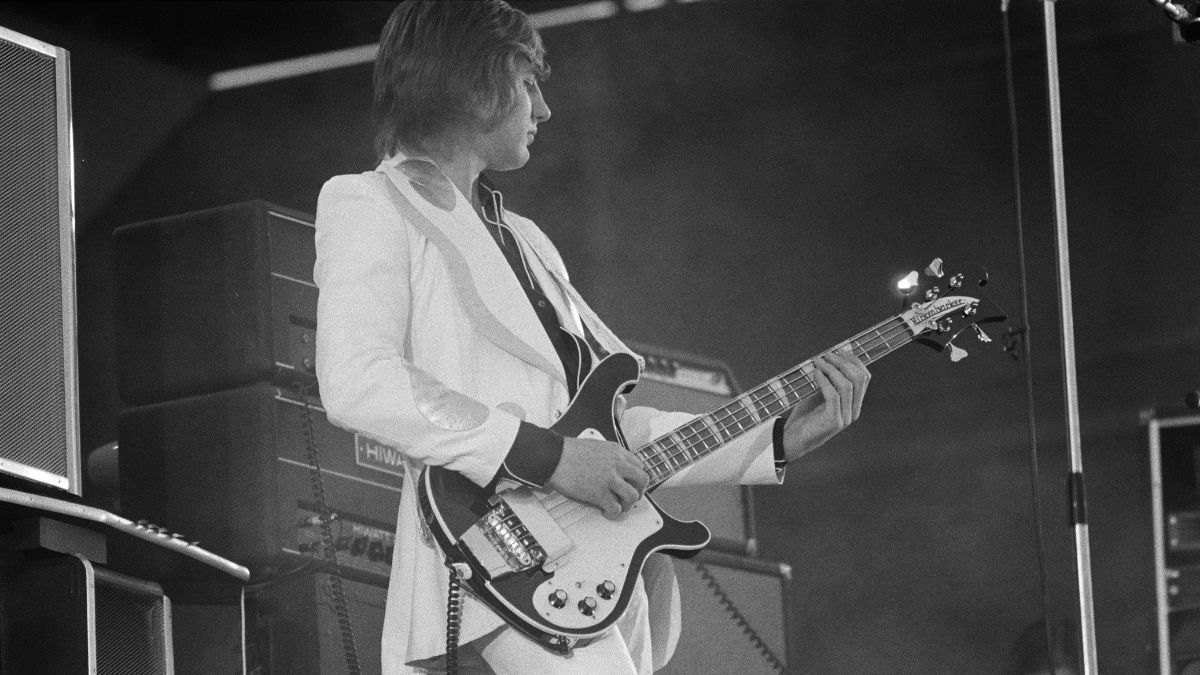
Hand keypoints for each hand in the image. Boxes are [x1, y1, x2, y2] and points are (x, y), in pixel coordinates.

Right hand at [547, 437, 648, 518]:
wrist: (554, 457)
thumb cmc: (569, 452)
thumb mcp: (597, 447)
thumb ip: (610, 457)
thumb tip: (616, 469)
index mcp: (617, 452)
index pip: (639, 465)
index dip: (636, 477)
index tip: (632, 484)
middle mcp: (617, 465)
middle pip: (642, 480)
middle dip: (639, 491)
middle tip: (630, 497)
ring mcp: (609, 479)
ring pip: (633, 496)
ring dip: (627, 504)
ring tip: (618, 505)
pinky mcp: (599, 494)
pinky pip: (616, 509)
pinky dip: (612, 513)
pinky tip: (606, 511)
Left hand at [781, 345, 870, 460]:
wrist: (794, 439)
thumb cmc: (806, 415)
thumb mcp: (820, 394)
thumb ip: (828, 380)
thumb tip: (830, 357)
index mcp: (854, 403)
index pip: (865, 377)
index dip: (854, 361)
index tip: (840, 350)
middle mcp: (853, 411)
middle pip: (858, 379)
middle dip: (843, 362)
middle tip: (827, 355)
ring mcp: (845, 417)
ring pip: (846, 385)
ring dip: (831, 369)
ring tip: (818, 362)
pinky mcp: (833, 422)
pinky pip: (833, 396)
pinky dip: (824, 381)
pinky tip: (814, 374)